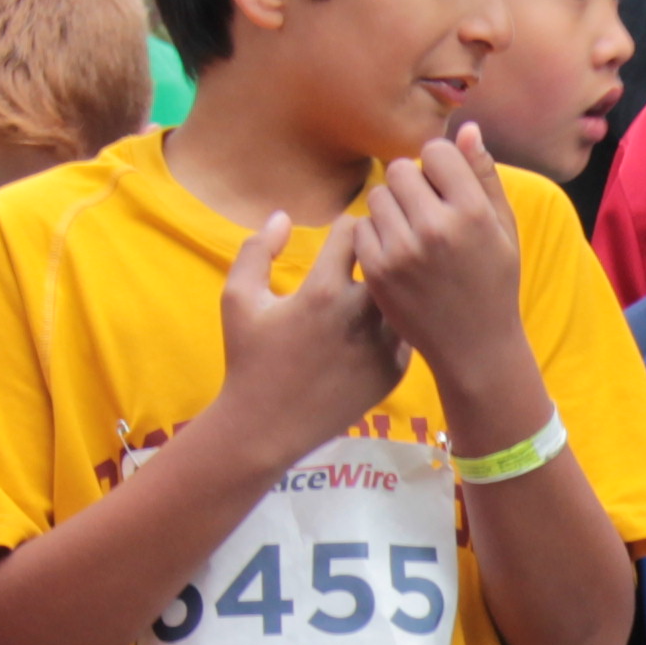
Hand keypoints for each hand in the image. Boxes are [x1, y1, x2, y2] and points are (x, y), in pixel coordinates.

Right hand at [207, 207, 403, 462]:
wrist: (266, 429)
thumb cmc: (248, 360)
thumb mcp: (238, 299)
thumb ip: (258, 249)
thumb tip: (283, 216)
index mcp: (322, 291)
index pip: (354, 231)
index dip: (346, 227)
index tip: (341, 235)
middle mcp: (361, 317)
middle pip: (389, 259)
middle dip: (379, 253)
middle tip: (367, 256)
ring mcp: (383, 346)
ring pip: (405, 296)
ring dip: (392, 288)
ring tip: (375, 290)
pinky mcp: (394, 371)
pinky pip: (407, 330)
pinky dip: (396, 322)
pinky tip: (376, 324)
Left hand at [342, 128, 529, 400]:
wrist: (474, 347)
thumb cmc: (494, 282)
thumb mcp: (504, 229)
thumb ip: (486, 176)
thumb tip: (468, 128)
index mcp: (473, 213)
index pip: (435, 151)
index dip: (438, 166)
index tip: (445, 188)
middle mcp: (436, 228)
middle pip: (399, 170)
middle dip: (411, 185)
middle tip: (427, 213)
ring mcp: (403, 251)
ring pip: (377, 196)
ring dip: (391, 208)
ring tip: (412, 235)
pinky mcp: (377, 271)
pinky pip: (361, 227)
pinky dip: (375, 235)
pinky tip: (397, 254)